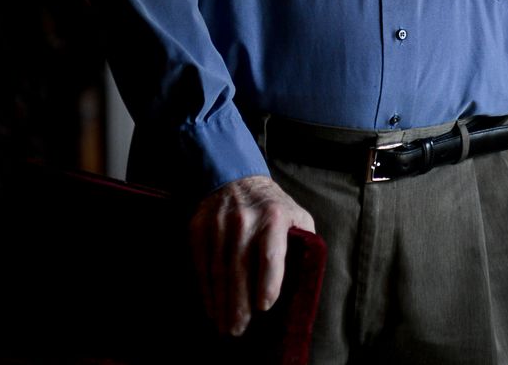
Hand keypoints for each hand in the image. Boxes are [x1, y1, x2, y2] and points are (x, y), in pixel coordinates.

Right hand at [189, 174, 315, 336]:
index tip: (264, 307)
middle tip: (239, 330)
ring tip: (225, 327)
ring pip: (218, 272)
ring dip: (221, 304)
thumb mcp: (295, 215)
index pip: (270, 256)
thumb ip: (304, 242)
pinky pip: (200, 266)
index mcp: (275, 217)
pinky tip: (211, 307)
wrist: (235, 177)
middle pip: (240, 271)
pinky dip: (205, 291)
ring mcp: (219, 224)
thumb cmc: (271, 206)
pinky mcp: (199, 228)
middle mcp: (245, 220)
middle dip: (239, 306)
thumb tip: (308, 276)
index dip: (267, 284)